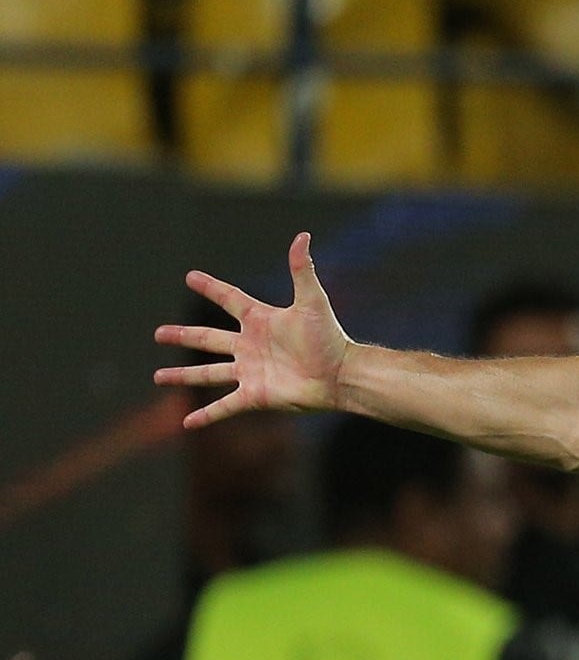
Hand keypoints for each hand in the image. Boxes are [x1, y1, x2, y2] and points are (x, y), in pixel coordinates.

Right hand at [154, 233, 352, 428]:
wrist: (340, 375)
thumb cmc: (329, 338)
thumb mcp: (312, 301)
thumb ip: (301, 270)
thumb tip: (302, 236)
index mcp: (260, 320)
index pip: (229, 299)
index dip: (211, 288)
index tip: (191, 277)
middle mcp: (250, 346)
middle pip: (208, 339)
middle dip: (183, 336)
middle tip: (158, 333)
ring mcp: (250, 371)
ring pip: (208, 373)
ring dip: (182, 375)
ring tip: (157, 376)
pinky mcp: (254, 395)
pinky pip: (224, 406)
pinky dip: (206, 415)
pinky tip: (186, 424)